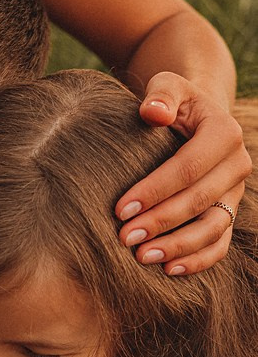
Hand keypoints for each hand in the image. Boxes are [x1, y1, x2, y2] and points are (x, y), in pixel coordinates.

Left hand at [114, 73, 250, 274]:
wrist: (195, 116)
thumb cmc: (172, 102)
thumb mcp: (167, 87)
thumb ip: (161, 95)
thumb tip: (152, 112)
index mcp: (223, 133)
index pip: (188, 167)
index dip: (155, 190)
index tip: (120, 209)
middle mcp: (236, 165)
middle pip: (199, 200)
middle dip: (161, 222)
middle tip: (124, 238)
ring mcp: (234, 192)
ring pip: (213, 227)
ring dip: (179, 246)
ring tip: (143, 257)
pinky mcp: (228, 211)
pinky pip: (220, 242)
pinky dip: (198, 259)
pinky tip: (169, 269)